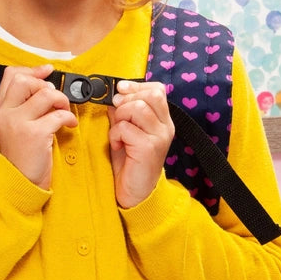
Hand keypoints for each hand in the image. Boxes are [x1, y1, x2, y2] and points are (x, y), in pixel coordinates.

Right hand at [0, 64, 77, 189]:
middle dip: (46, 85)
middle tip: (55, 99)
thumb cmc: (23, 153)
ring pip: (45, 94)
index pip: (11, 75)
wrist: (20, 181)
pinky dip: (69, 118)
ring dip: (62, 100)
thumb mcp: (15, 125)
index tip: (48, 72)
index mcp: (0, 108)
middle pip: (26, 80)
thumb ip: (25, 105)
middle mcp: (6, 113)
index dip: (33, 69)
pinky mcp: (35, 134)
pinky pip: (58, 115)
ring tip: (64, 111)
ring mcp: (19, 123)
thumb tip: (47, 83)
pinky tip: (70, 125)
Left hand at [107, 80, 174, 207]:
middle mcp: (165, 127)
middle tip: (118, 115)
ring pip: (137, 108)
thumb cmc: (131, 163)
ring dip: (120, 118)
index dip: (137, 86)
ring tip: (118, 133)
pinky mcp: (148, 148)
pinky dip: (115, 135)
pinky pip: (126, 128)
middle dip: (127, 100)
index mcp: (163, 121)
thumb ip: (123, 114)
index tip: (121, 90)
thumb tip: (115, 96)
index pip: (158, 90)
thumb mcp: (126, 132)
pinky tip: (117, 146)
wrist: (136, 194)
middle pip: (151, 95)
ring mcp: (159, 137)